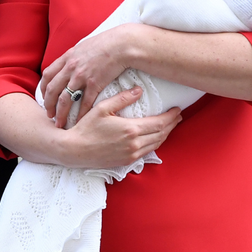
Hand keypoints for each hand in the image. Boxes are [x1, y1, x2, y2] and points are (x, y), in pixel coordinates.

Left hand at [39, 25, 137, 127]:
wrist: (121, 45)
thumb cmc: (106, 43)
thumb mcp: (84, 46)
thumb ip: (74, 56)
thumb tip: (70, 61)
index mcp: (67, 58)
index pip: (47, 75)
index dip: (43, 88)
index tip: (44, 97)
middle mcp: (71, 68)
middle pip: (52, 89)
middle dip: (48, 104)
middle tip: (49, 115)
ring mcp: (82, 76)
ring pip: (65, 99)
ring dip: (60, 113)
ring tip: (60, 123)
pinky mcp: (95, 84)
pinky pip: (84, 103)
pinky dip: (80, 114)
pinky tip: (79, 122)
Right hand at [61, 87, 181, 167]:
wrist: (74, 150)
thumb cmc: (86, 127)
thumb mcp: (102, 108)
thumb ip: (122, 99)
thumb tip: (139, 90)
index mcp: (131, 129)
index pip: (159, 123)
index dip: (171, 116)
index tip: (177, 109)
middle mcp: (134, 143)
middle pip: (161, 134)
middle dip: (172, 125)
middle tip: (177, 116)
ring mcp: (131, 154)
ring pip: (156, 144)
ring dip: (165, 135)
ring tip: (169, 126)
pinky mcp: (126, 162)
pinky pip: (147, 152)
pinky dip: (155, 143)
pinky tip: (155, 138)